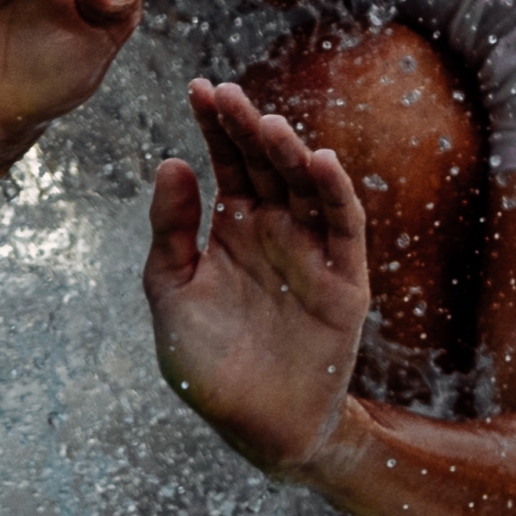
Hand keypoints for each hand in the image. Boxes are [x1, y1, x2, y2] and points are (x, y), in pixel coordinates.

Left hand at [142, 81, 370, 476]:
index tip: (197, 87)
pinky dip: (335, 192)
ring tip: (267, 123)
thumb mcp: (172, 293)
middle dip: (247, 127)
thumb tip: (170, 162)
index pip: (227, 163)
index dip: (215, 125)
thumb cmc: (207, 366)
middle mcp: (274, 230)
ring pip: (306, 186)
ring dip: (290, 152)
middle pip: (266, 165)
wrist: (254, 428)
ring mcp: (311, 251)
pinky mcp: (344, 280)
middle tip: (227, 93)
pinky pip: (344, 227)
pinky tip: (320, 161)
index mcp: (232, 228)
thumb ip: (170, 232)